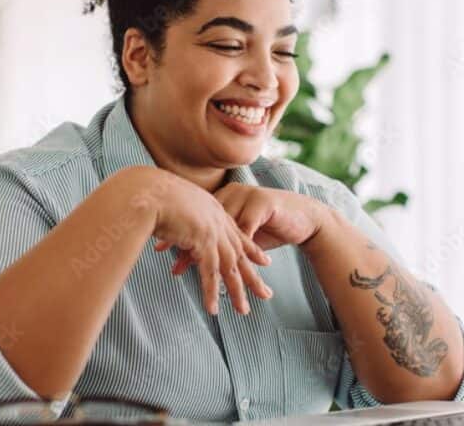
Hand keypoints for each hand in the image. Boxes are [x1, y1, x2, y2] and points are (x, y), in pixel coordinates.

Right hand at [140, 170, 273, 315]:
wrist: (148, 190)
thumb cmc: (151, 193)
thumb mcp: (173, 203)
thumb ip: (179, 215)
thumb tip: (173, 225)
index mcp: (212, 209)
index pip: (236, 233)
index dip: (251, 249)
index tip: (263, 261)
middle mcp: (217, 220)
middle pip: (240, 253)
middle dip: (252, 276)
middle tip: (265, 294)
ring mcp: (212, 232)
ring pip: (230, 267)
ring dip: (237, 291)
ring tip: (243, 311)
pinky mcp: (202, 242)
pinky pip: (209, 272)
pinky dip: (211, 292)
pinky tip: (213, 308)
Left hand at [170, 183, 331, 274]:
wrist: (303, 217)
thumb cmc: (269, 225)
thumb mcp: (239, 231)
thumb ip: (217, 238)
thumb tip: (188, 253)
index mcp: (223, 198)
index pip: (195, 215)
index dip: (178, 232)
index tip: (160, 248)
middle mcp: (232, 194)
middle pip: (205, 221)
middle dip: (187, 243)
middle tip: (170, 261)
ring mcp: (247, 198)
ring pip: (222, 228)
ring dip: (209, 251)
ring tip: (195, 269)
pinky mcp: (263, 206)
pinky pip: (245, 230)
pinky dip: (235, 249)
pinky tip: (226, 263)